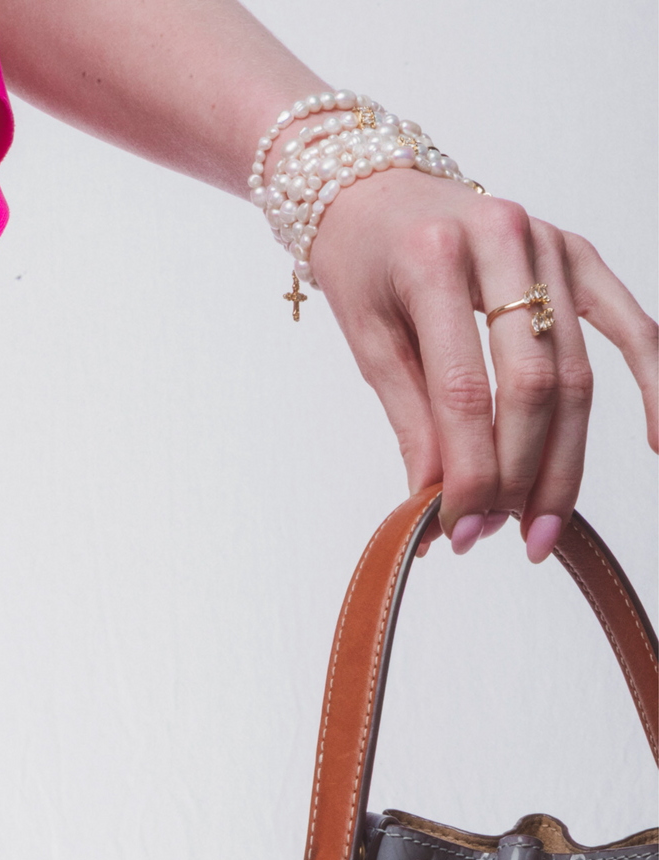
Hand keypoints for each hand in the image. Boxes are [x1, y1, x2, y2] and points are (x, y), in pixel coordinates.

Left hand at [310, 170, 657, 558]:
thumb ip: (410, 421)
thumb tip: (437, 509)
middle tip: (500, 536)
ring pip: (577, 371)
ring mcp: (548, 244)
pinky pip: (629, 322)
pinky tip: (657, 440)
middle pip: (532, 385)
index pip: (463, 390)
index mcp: (433, 260)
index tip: (457, 530)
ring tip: (540, 525)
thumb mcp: (367, 341)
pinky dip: (652, 381)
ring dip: (563, 461)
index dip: (468, 471)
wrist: (372, 189)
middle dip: (519, 475)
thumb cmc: (364, 264)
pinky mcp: (576, 253)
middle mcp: (501, 241)